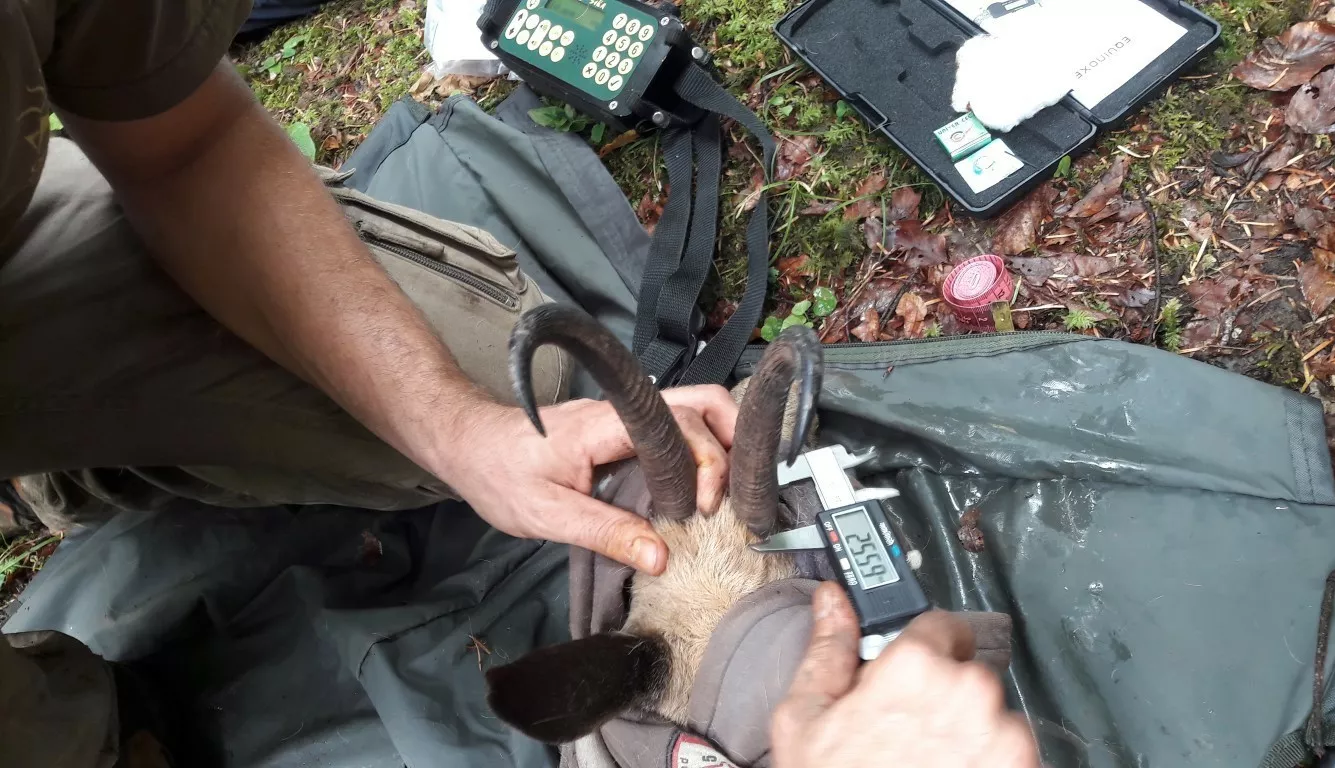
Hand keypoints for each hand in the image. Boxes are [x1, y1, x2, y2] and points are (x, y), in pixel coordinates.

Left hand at [438, 385, 737, 574]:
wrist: (467, 444)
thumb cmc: (499, 475)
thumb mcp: (547, 515)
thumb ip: (606, 532)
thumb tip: (660, 557)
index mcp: (606, 424)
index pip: (678, 422)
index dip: (705, 461)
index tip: (705, 507)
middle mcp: (624, 409)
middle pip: (702, 401)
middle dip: (733, 441)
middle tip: (735, 496)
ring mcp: (627, 415)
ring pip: (695, 409)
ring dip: (723, 444)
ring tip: (730, 494)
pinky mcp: (626, 428)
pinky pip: (678, 427)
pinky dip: (704, 450)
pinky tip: (706, 488)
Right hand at [772, 584, 1040, 767]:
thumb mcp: (805, 717)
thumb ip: (828, 649)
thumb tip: (833, 603)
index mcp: (914, 667)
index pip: (940, 625)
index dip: (920, 649)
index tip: (908, 673)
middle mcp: (968, 693)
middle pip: (965, 672)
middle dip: (941, 694)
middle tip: (906, 731)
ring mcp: (1002, 737)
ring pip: (989, 714)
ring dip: (966, 731)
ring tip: (927, 762)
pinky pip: (1010, 751)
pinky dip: (986, 762)